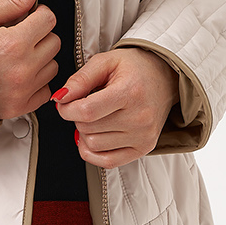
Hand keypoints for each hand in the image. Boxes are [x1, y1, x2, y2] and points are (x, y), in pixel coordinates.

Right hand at [0, 0, 59, 122]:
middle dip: (39, 36)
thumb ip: (13, 2)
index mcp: (14, 43)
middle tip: (18, 38)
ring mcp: (22, 90)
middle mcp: (23, 68)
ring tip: (15, 58)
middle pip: (53, 42)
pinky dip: (36, 83)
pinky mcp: (19, 107)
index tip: (26, 19)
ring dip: (39, 60)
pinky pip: (45, 90)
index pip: (48, 19)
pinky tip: (17, 76)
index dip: (37, 15)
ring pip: (52, 66)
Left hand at [52, 47, 179, 167]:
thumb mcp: (106, 62)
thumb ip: (80, 79)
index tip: (64, 102)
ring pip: (94, 145)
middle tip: (84, 104)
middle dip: (76, 117)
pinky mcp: (144, 148)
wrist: (165, 77)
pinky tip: (94, 136)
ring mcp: (143, 136)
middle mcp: (140, 118)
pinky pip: (107, 162)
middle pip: (87, 129)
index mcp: (130, 92)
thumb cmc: (134, 68)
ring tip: (95, 117)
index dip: (66, 109)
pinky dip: (93, 152)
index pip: (87, 111)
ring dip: (85, 133)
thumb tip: (60, 98)